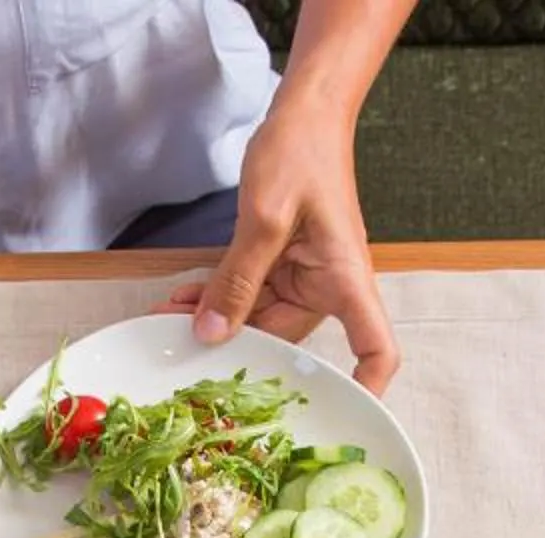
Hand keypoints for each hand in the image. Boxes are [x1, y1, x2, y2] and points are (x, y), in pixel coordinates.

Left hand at [168, 103, 398, 394]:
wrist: (304, 115)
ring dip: (216, 321)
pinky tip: (182, 299)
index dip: (365, 387)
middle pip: (289, 343)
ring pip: (259, 321)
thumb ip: (237, 278)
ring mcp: (304, 278)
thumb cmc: (302, 153)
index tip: (340, 414)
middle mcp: (329, 288)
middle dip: (239, 350)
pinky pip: (248, 295)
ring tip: (168, 319)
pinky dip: (217, 297)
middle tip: (184, 351)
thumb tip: (212, 333)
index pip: (375, 349)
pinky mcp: (281, 265)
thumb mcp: (265, 217)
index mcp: (346, 280)